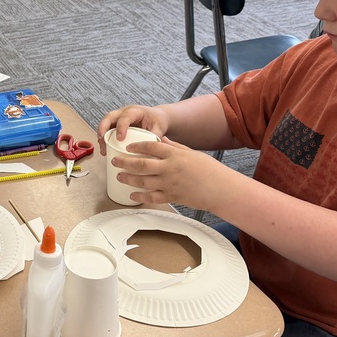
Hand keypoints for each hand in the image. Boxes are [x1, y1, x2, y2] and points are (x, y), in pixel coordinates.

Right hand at [97, 105, 169, 154]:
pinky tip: (105, 150)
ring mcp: (118, 118)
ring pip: (106, 124)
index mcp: (135, 111)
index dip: (121, 127)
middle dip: (103, 128)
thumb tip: (149, 148)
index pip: (125, 117)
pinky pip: (107, 130)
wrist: (156, 117)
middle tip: (101, 140)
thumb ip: (155, 136)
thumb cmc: (157, 120)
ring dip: (102, 136)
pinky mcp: (116, 124)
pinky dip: (104, 139)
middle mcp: (124, 112)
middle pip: (109, 117)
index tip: (120, 138)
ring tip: (103, 149)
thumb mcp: (159, 127)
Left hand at [111, 137, 229, 209]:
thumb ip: (174, 147)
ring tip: (119, 176)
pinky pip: (152, 197)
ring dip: (128, 178)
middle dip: (125, 162)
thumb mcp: (191, 153)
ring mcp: (169, 183)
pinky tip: (132, 194)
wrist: (221, 189)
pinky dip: (140, 196)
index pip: (150, 146)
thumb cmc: (210, 170)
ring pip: (143, 181)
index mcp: (174, 154)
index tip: (127, 147)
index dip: (136, 146)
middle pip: (141, 164)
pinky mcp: (172, 196)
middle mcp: (169, 168)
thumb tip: (161, 140)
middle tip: (115, 161)